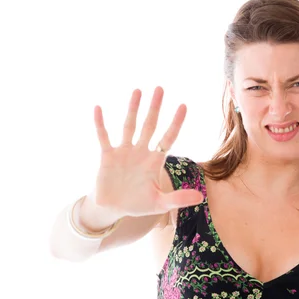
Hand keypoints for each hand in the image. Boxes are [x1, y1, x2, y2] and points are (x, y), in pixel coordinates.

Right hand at [92, 87, 203, 217]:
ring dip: (133, 109)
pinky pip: (104, 137)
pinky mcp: (107, 156)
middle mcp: (141, 152)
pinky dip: (100, 124)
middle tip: (160, 88)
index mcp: (155, 161)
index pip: (168, 138)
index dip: (175, 123)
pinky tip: (98, 108)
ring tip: (138, 91)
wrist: (113, 209)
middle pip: (150, 125)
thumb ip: (178, 199)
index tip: (183, 106)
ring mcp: (124, 152)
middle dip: (155, 108)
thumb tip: (200, 197)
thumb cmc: (138, 204)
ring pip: (129, 126)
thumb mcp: (160, 203)